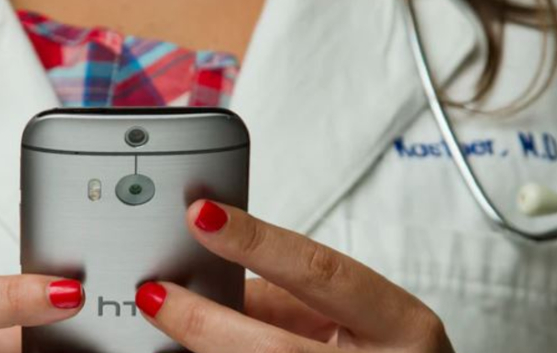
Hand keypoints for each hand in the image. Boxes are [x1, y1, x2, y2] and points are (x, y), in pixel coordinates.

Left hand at [134, 200, 453, 352]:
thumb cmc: (376, 350)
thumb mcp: (348, 313)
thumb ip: (286, 293)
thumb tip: (203, 276)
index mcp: (400, 323)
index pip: (320, 270)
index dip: (257, 243)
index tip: (202, 217)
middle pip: (274, 348)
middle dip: (205, 322)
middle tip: (156, 296)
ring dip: (202, 350)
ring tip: (167, 321)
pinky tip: (188, 351)